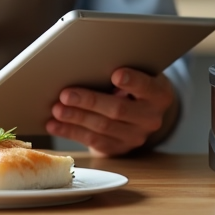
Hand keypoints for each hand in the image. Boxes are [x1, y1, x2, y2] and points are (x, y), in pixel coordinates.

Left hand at [46, 68, 176, 155]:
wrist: (143, 111)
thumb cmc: (135, 84)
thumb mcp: (139, 73)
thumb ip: (123, 72)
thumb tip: (90, 66)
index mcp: (159, 95)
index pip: (146, 87)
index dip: (132, 81)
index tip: (116, 74)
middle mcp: (150, 118)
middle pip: (118, 110)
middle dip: (89, 101)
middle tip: (66, 94)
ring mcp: (135, 137)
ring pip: (102, 128)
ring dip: (75, 118)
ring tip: (56, 109)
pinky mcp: (118, 149)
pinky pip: (92, 141)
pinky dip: (70, 132)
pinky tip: (55, 124)